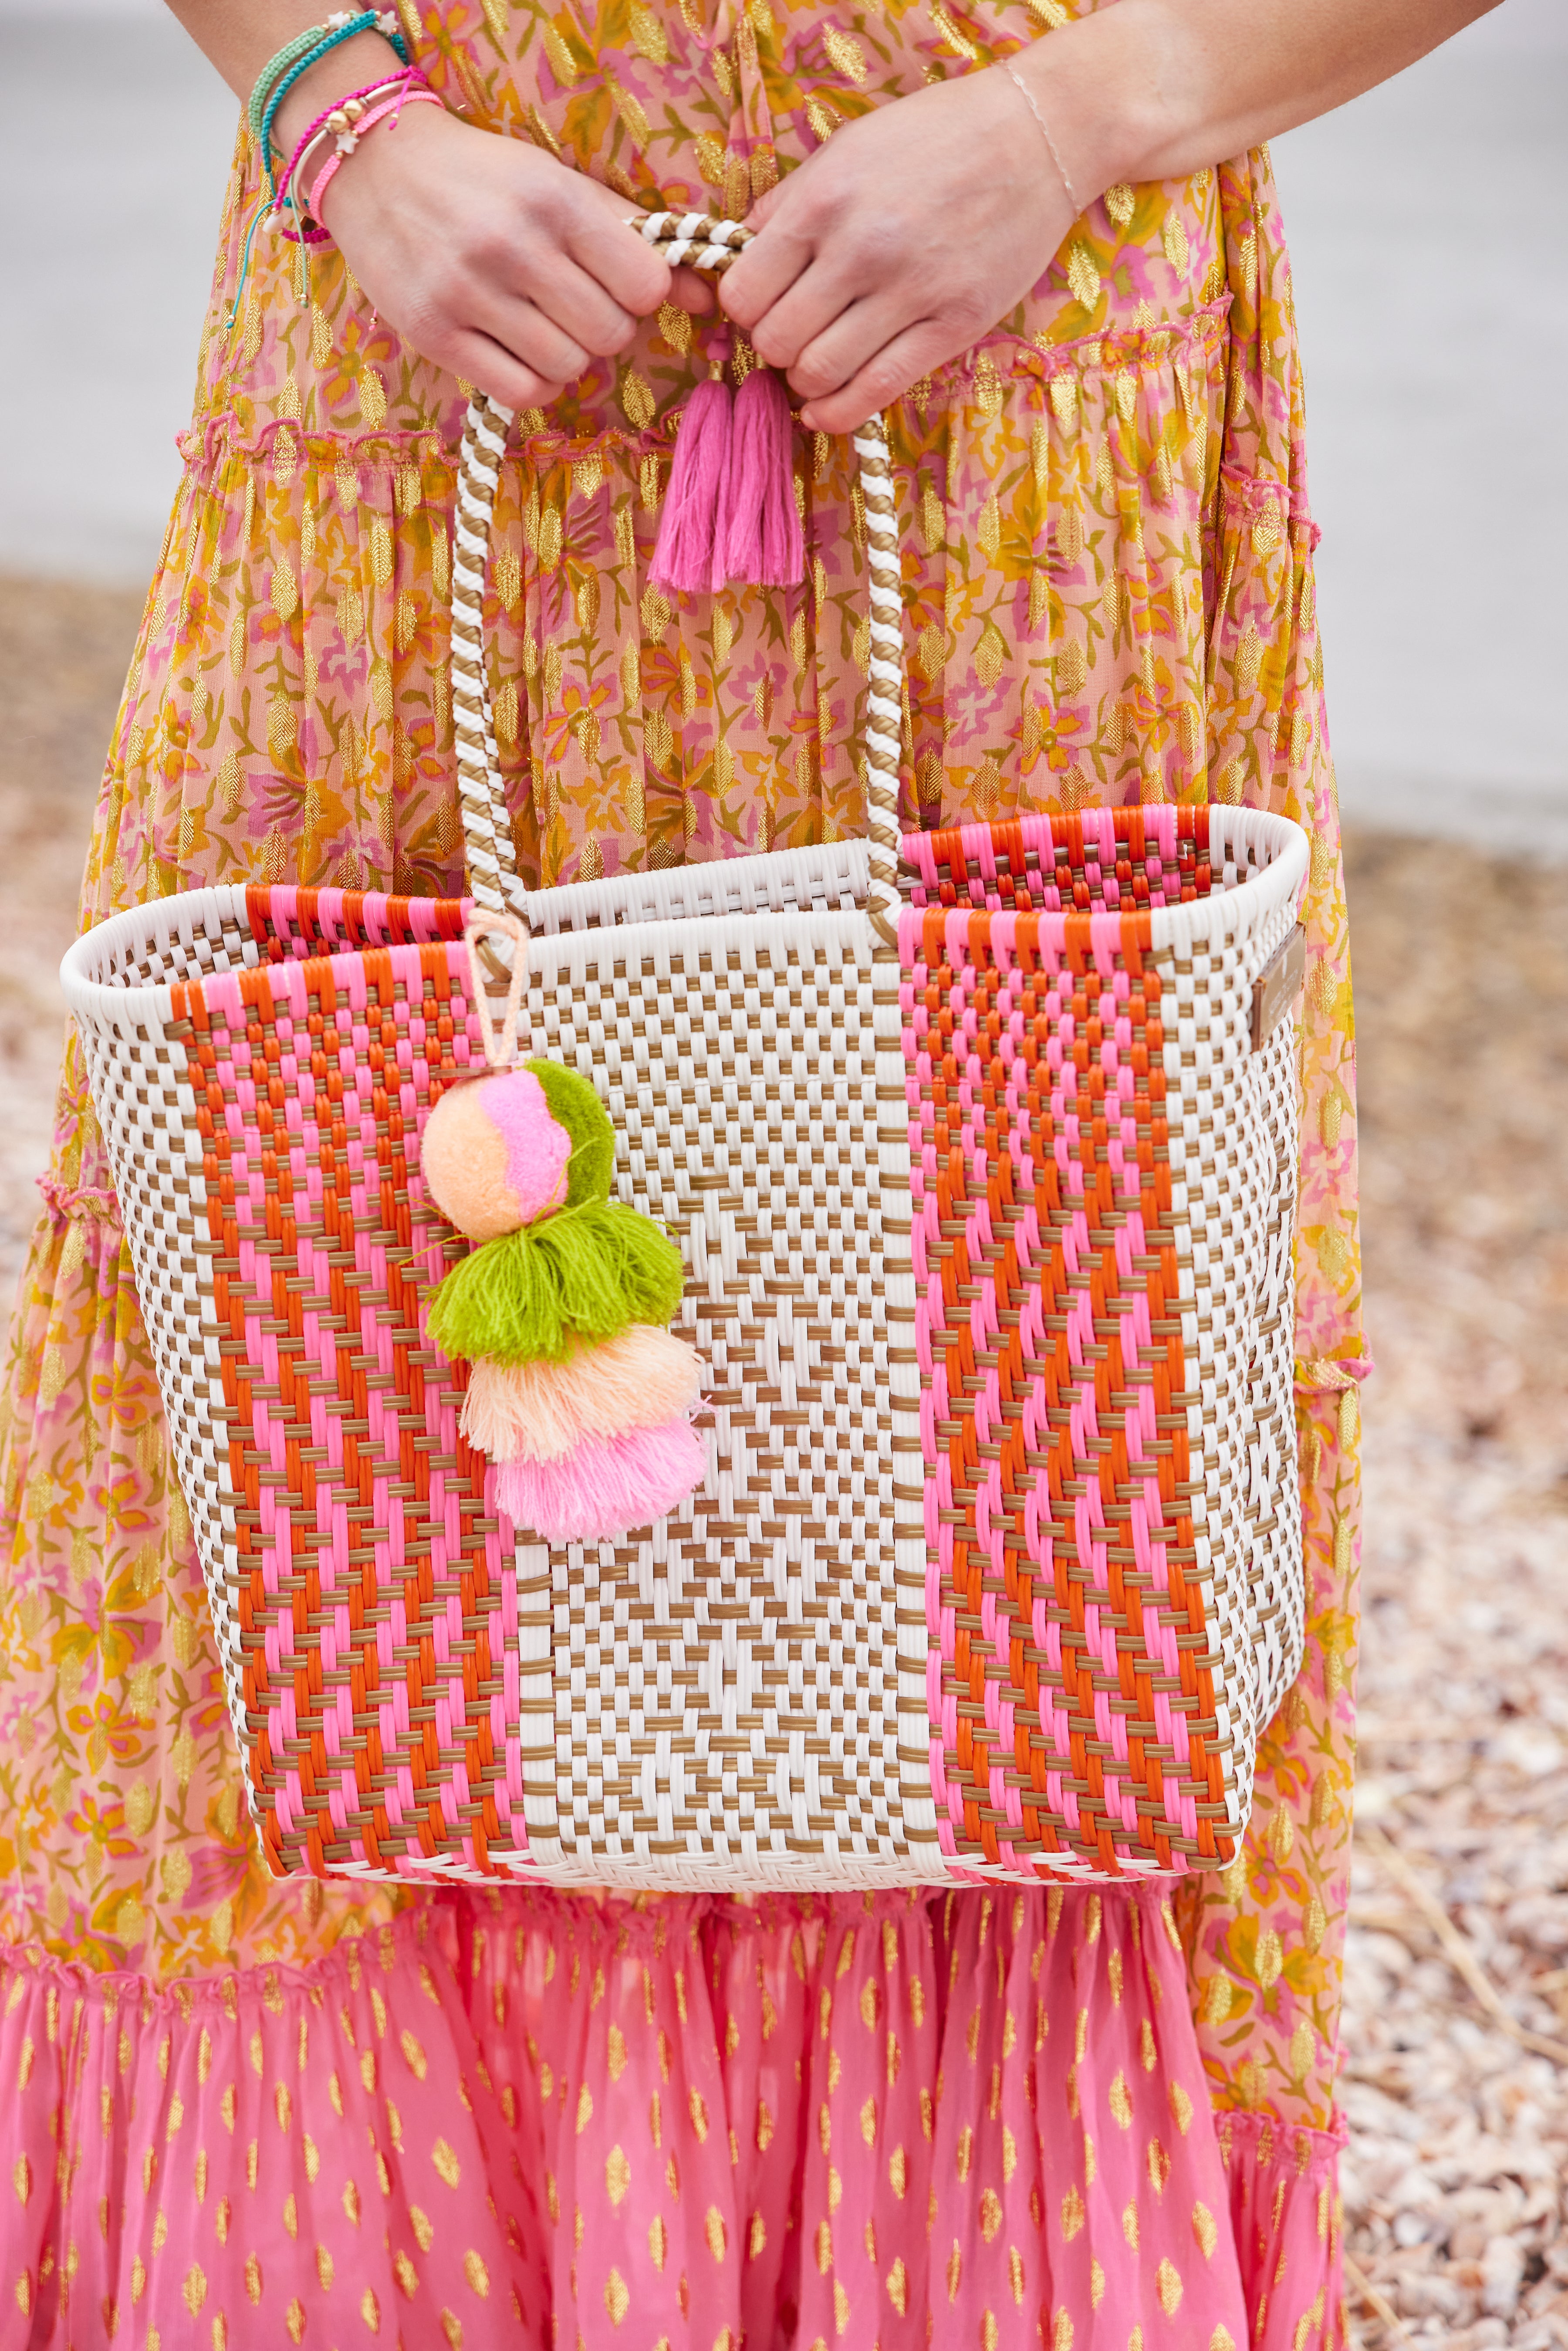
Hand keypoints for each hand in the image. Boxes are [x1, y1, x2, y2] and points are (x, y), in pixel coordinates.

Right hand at [318, 106, 713, 408]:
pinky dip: (534, 384)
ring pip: (568, 369)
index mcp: (554, 200)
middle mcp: (512, 246)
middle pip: (610, 335)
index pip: (644, 285)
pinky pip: (521, 393)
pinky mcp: (434, 333)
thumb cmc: (484, 179)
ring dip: (568, 357)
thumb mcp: (559, 185)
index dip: (640, 296)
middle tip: (577, 308)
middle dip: (605, 328)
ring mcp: (468, 293)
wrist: (377, 167)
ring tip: (543, 325)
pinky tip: (520, 354)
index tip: (617, 285)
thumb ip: (632, 238)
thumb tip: (705, 293)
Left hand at [719, 65, 1078, 434]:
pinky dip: (838, 413)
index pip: (744, 292)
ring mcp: (909, 292)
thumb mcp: (847, 148)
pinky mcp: (952, 326)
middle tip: (793, 334)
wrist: (1035, 136)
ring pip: (818, 374)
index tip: (762, 305)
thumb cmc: (935, 137)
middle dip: (773, 347)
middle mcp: (860, 250)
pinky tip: (827, 408)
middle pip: (776, 341)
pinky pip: (875, 391)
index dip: (744, 310)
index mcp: (823, 202)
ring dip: (805, 381)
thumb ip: (789, 203)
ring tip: (817, 362)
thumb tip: (742, 254)